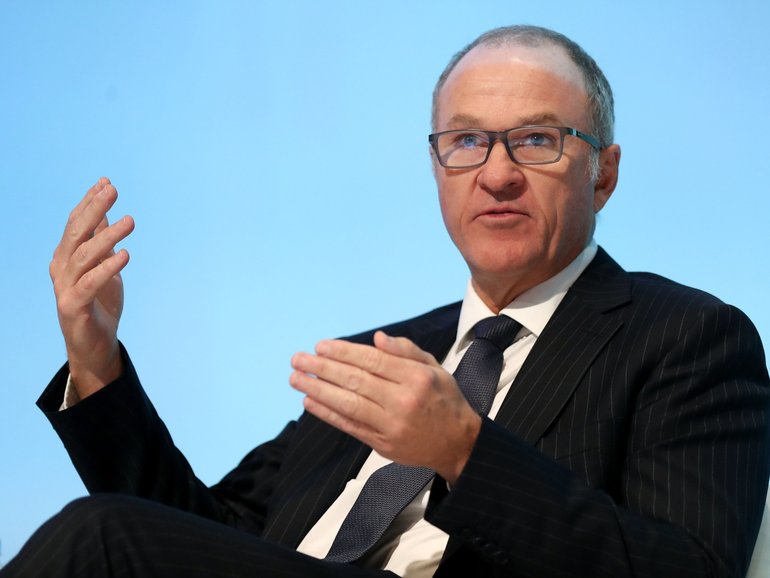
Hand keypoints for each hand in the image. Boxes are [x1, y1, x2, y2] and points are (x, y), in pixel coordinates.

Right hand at [49, 177, 134, 398]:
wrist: (94, 346)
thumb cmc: (99, 304)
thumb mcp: (105, 268)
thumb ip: (101, 243)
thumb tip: (106, 214)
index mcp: (67, 256)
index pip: (75, 224)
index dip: (89, 203)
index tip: (105, 183)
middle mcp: (61, 268)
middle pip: (75, 233)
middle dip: (94, 210)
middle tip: (113, 191)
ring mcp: (65, 288)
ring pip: (84, 256)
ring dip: (107, 236)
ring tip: (129, 221)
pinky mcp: (73, 307)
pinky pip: (90, 283)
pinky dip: (107, 268)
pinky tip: (125, 255)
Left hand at [290, 331, 480, 484]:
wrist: (458, 444)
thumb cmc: (445, 400)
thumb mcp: (434, 368)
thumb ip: (406, 351)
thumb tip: (376, 338)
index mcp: (416, 378)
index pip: (373, 361)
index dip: (344, 352)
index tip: (321, 346)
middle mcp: (402, 401)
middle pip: (356, 381)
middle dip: (323, 368)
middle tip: (299, 359)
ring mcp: (391, 426)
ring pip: (348, 404)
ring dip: (318, 390)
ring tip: (296, 379)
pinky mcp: (382, 445)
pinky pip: (349, 426)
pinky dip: (327, 414)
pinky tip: (310, 402)